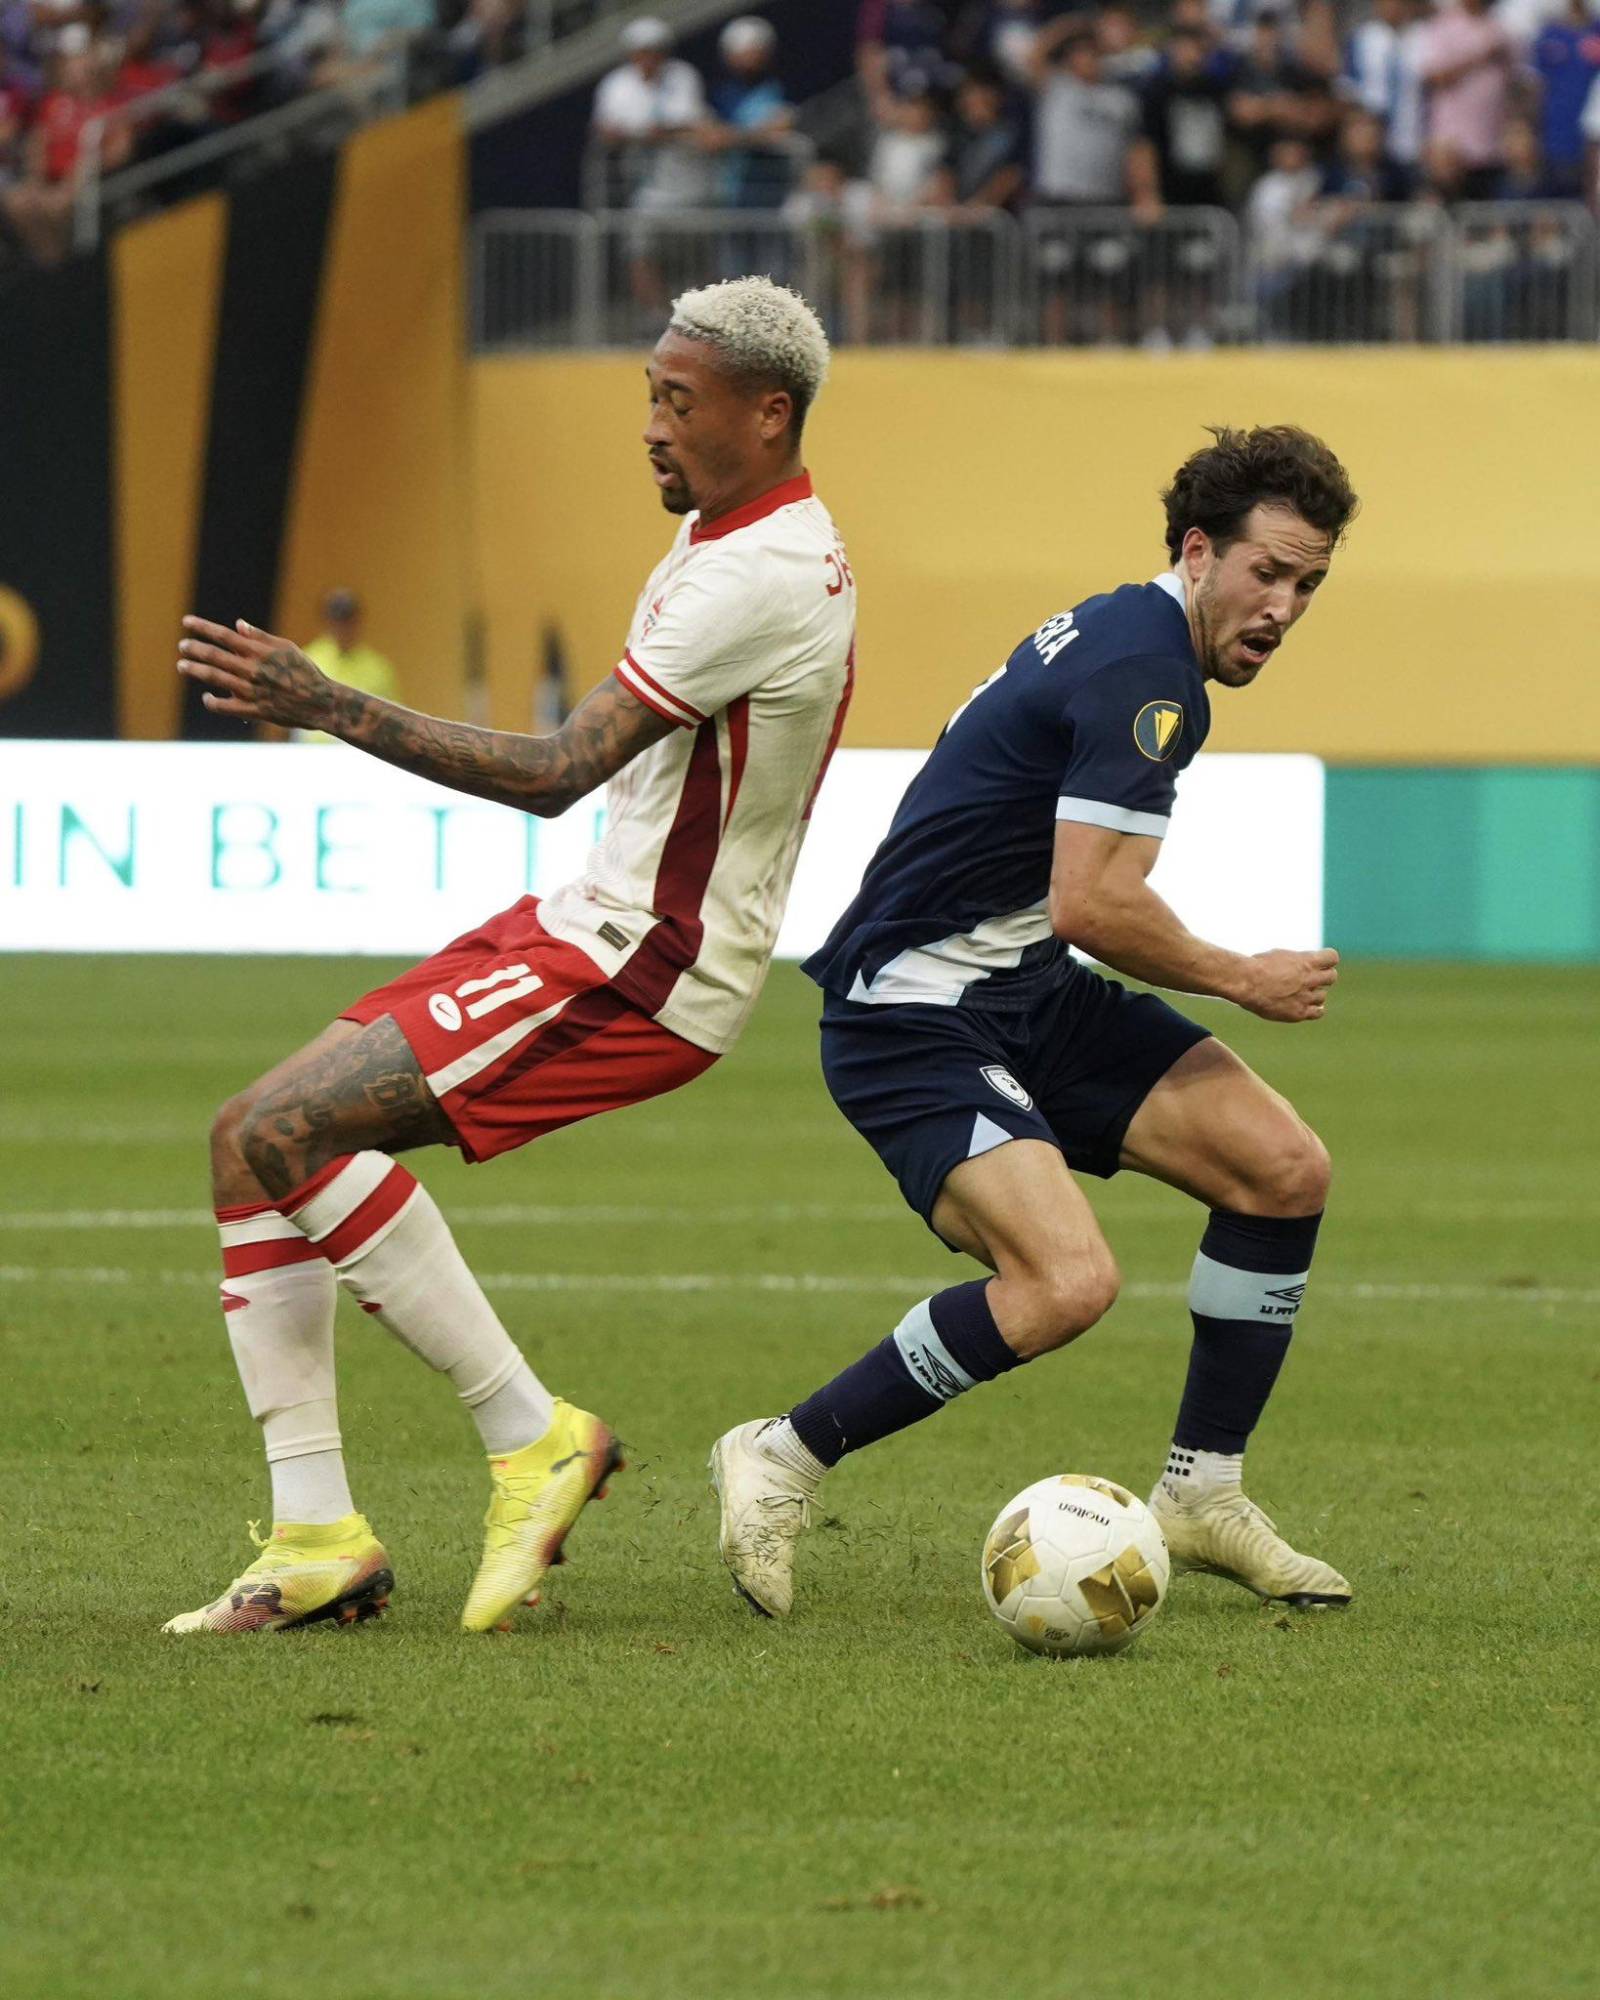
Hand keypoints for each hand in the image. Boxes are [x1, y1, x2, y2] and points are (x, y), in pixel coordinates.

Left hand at [177, 616, 338, 730]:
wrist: (321, 703)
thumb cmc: (305, 672)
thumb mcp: (286, 648)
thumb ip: (260, 637)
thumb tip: (237, 625)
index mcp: (259, 652)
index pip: (224, 635)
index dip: (202, 628)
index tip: (186, 622)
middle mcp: (252, 669)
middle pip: (214, 656)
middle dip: (194, 649)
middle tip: (183, 646)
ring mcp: (251, 691)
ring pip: (214, 678)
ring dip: (195, 671)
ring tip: (183, 666)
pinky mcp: (253, 710)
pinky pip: (225, 707)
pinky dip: (211, 702)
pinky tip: (207, 697)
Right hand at [1235, 947, 1339, 1021]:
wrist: (1245, 983)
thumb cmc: (1257, 966)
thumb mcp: (1280, 955)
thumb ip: (1297, 961)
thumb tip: (1304, 964)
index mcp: (1306, 961)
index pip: (1332, 957)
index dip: (1326, 960)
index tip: (1317, 962)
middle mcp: (1310, 979)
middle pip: (1332, 977)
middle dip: (1322, 977)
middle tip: (1308, 978)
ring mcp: (1306, 997)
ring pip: (1322, 996)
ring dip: (1314, 994)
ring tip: (1297, 993)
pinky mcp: (1299, 1013)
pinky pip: (1318, 1012)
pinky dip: (1314, 1009)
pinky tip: (1303, 1005)